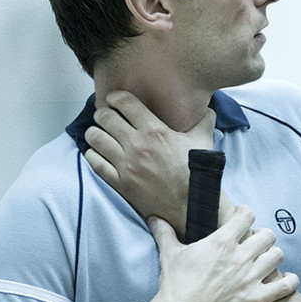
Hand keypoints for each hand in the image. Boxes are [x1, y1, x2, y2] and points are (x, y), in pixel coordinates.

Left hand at [84, 91, 214, 237]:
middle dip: (102, 113)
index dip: (114, 97)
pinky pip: (95, 163)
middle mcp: (137, 145)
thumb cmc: (196, 172)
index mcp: (156, 130)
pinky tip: (97, 152)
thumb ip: (204, 120)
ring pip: (95, 138)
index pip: (124, 102)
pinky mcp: (120, 183)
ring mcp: (126, 165)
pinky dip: (92, 154)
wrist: (190, 204)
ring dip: (94, 133)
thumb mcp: (203, 141)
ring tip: (98, 133)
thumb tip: (208, 107)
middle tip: (104, 116)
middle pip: (105, 118)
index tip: (113, 99)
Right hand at [150, 205, 299, 301]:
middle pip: (268, 235)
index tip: (242, 220)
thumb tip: (154, 218)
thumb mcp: (169, 255)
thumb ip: (164, 233)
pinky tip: (285, 281)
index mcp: (222, 242)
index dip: (246, 215)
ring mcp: (250, 278)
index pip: (248, 215)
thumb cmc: (175, 286)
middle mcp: (240, 257)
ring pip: (278, 256)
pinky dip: (289, 282)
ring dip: (273, 257)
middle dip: (262, 238)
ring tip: (265, 262)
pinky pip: (285, 286)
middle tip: (254, 245)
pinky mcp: (256, 299)